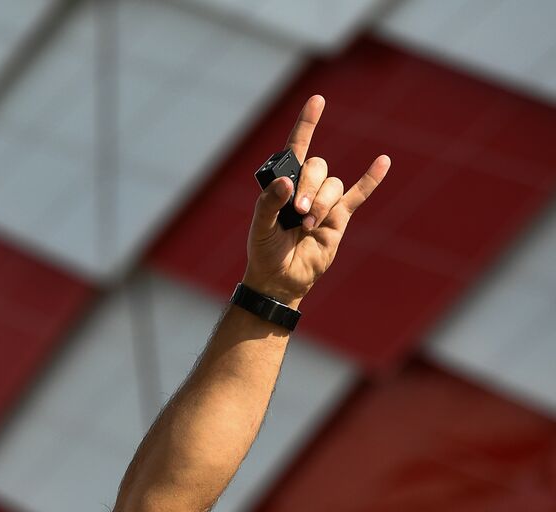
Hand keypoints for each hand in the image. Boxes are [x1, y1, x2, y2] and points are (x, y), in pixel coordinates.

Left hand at [242, 95, 389, 304]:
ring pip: (334, 185)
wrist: (281, 279)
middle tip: (298, 212)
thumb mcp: (260, 228)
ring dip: (323, 203)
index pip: (296, 148)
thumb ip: (269, 204)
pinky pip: (358, 194)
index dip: (307, 124)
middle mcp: (305, 187)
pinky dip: (371, 179)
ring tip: (308, 226)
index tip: (317, 100)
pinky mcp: (340, 217)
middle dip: (309, 187)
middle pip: (317, 168)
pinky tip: (383, 161)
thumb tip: (287, 184)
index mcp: (283, 184)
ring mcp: (324, 201)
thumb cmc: (264, 252)